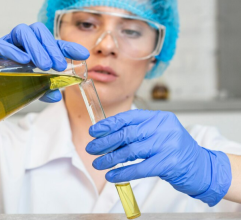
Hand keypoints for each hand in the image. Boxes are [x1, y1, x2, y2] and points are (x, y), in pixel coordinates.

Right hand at [0, 22, 88, 102]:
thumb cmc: (14, 83)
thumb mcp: (35, 86)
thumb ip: (46, 88)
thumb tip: (57, 96)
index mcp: (36, 48)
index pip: (54, 42)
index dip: (69, 47)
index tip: (83, 55)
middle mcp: (23, 42)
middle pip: (38, 30)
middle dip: (50, 47)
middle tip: (59, 66)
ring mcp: (7, 43)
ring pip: (22, 31)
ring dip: (35, 47)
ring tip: (44, 66)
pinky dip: (11, 50)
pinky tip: (23, 61)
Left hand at [86, 109, 231, 205]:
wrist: (201, 167)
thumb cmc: (175, 150)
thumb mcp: (158, 135)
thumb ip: (138, 133)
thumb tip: (109, 136)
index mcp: (159, 118)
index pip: (129, 117)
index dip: (109, 124)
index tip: (94, 131)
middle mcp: (164, 128)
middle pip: (128, 133)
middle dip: (106, 141)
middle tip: (91, 148)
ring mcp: (167, 145)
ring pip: (131, 150)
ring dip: (111, 157)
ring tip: (98, 162)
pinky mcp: (169, 163)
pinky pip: (140, 168)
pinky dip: (123, 172)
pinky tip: (111, 175)